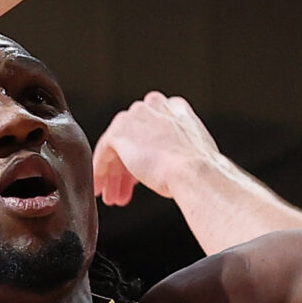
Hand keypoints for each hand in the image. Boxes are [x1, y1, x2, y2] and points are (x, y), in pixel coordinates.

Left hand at [94, 92, 223, 205]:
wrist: (193, 171)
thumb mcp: (194, 152)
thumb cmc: (200, 170)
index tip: (142, 173)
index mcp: (176, 108)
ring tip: (114, 196)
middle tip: (123, 189)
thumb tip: (171, 163)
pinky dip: (101, 170)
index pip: (153, 130)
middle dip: (127, 168)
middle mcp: (153, 106)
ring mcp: (135, 117)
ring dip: (114, 174)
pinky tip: (101, 186)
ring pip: (119, 147)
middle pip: (133, 138)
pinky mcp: (119, 132)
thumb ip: (178, 149)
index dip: (147, 154)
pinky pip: (104, 152)